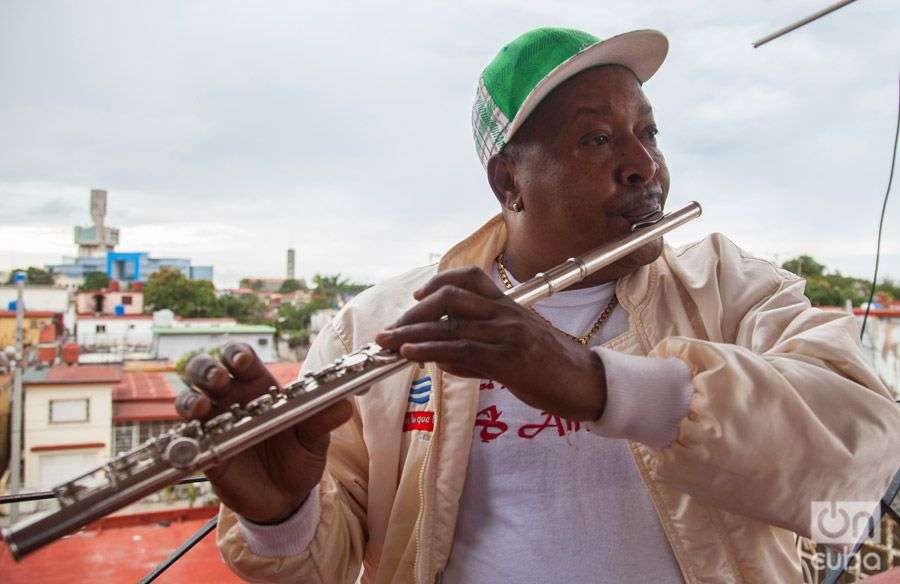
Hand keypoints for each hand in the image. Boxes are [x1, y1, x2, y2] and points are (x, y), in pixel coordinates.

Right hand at [177, 342, 351, 523]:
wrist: (287, 499)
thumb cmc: (301, 458)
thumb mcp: (315, 439)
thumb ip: (324, 420)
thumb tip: (345, 405)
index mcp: (260, 388)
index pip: (242, 359)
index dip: (237, 354)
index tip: (241, 360)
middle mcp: (233, 400)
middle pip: (207, 371)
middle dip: (206, 368)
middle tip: (218, 379)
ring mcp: (215, 424)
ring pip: (190, 398)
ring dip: (191, 398)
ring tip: (202, 406)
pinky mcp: (205, 451)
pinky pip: (186, 437)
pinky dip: (185, 433)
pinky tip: (195, 434)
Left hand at [374, 267, 607, 420]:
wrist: (587, 384)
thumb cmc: (552, 368)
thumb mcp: (517, 349)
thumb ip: (479, 350)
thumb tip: (443, 358)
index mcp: (509, 306)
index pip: (469, 278)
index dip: (437, 283)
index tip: (416, 299)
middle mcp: (506, 313)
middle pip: (450, 297)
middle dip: (413, 313)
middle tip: (392, 329)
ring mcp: (507, 333)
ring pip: (450, 323)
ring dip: (412, 333)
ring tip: (387, 341)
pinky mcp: (508, 359)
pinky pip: (462, 350)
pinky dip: (431, 350)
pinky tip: (411, 354)